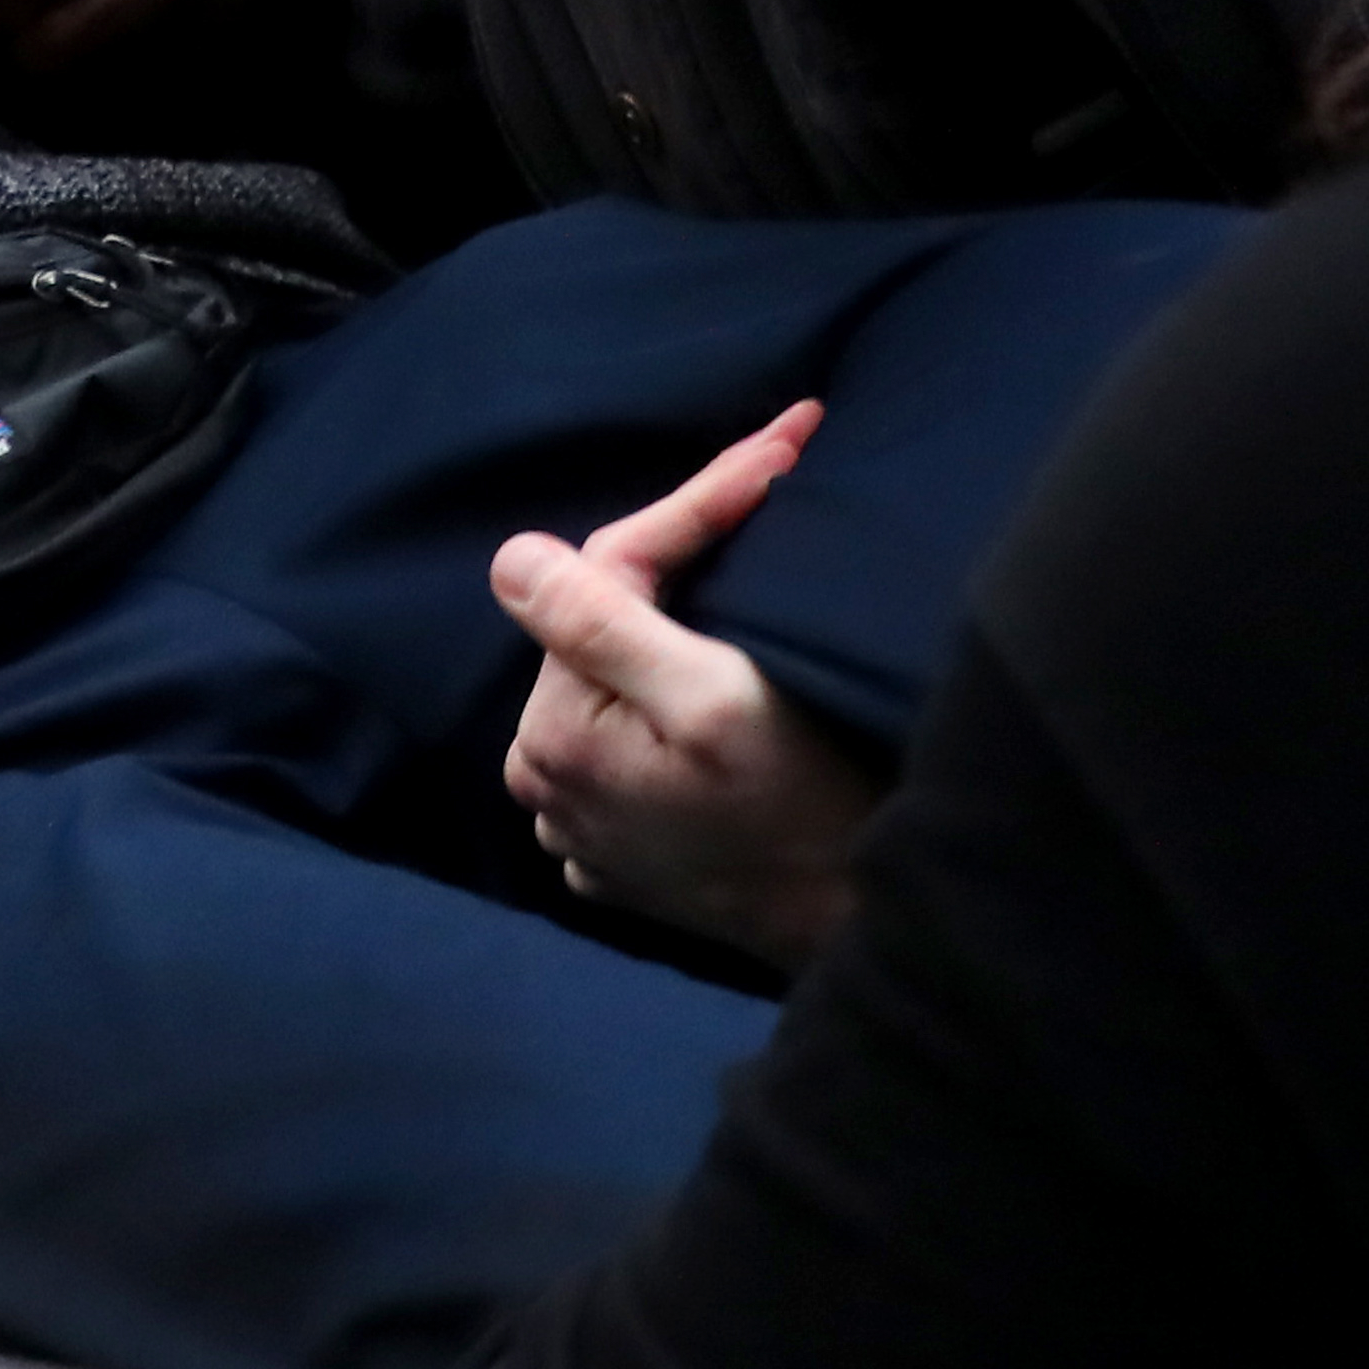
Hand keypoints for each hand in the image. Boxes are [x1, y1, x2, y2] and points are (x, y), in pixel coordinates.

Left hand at [494, 404, 886, 971]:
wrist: (859, 930)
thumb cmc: (805, 810)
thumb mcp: (714, 701)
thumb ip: (601, 626)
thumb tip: (509, 559)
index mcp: (554, 733)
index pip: (610, 571)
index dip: (701, 499)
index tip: (785, 438)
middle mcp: (544, 779)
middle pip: (607, 622)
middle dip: (687, 554)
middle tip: (777, 479)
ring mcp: (579, 820)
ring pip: (620, 674)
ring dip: (679, 617)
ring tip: (758, 547)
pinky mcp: (620, 847)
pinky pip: (633, 734)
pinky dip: (675, 691)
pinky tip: (732, 656)